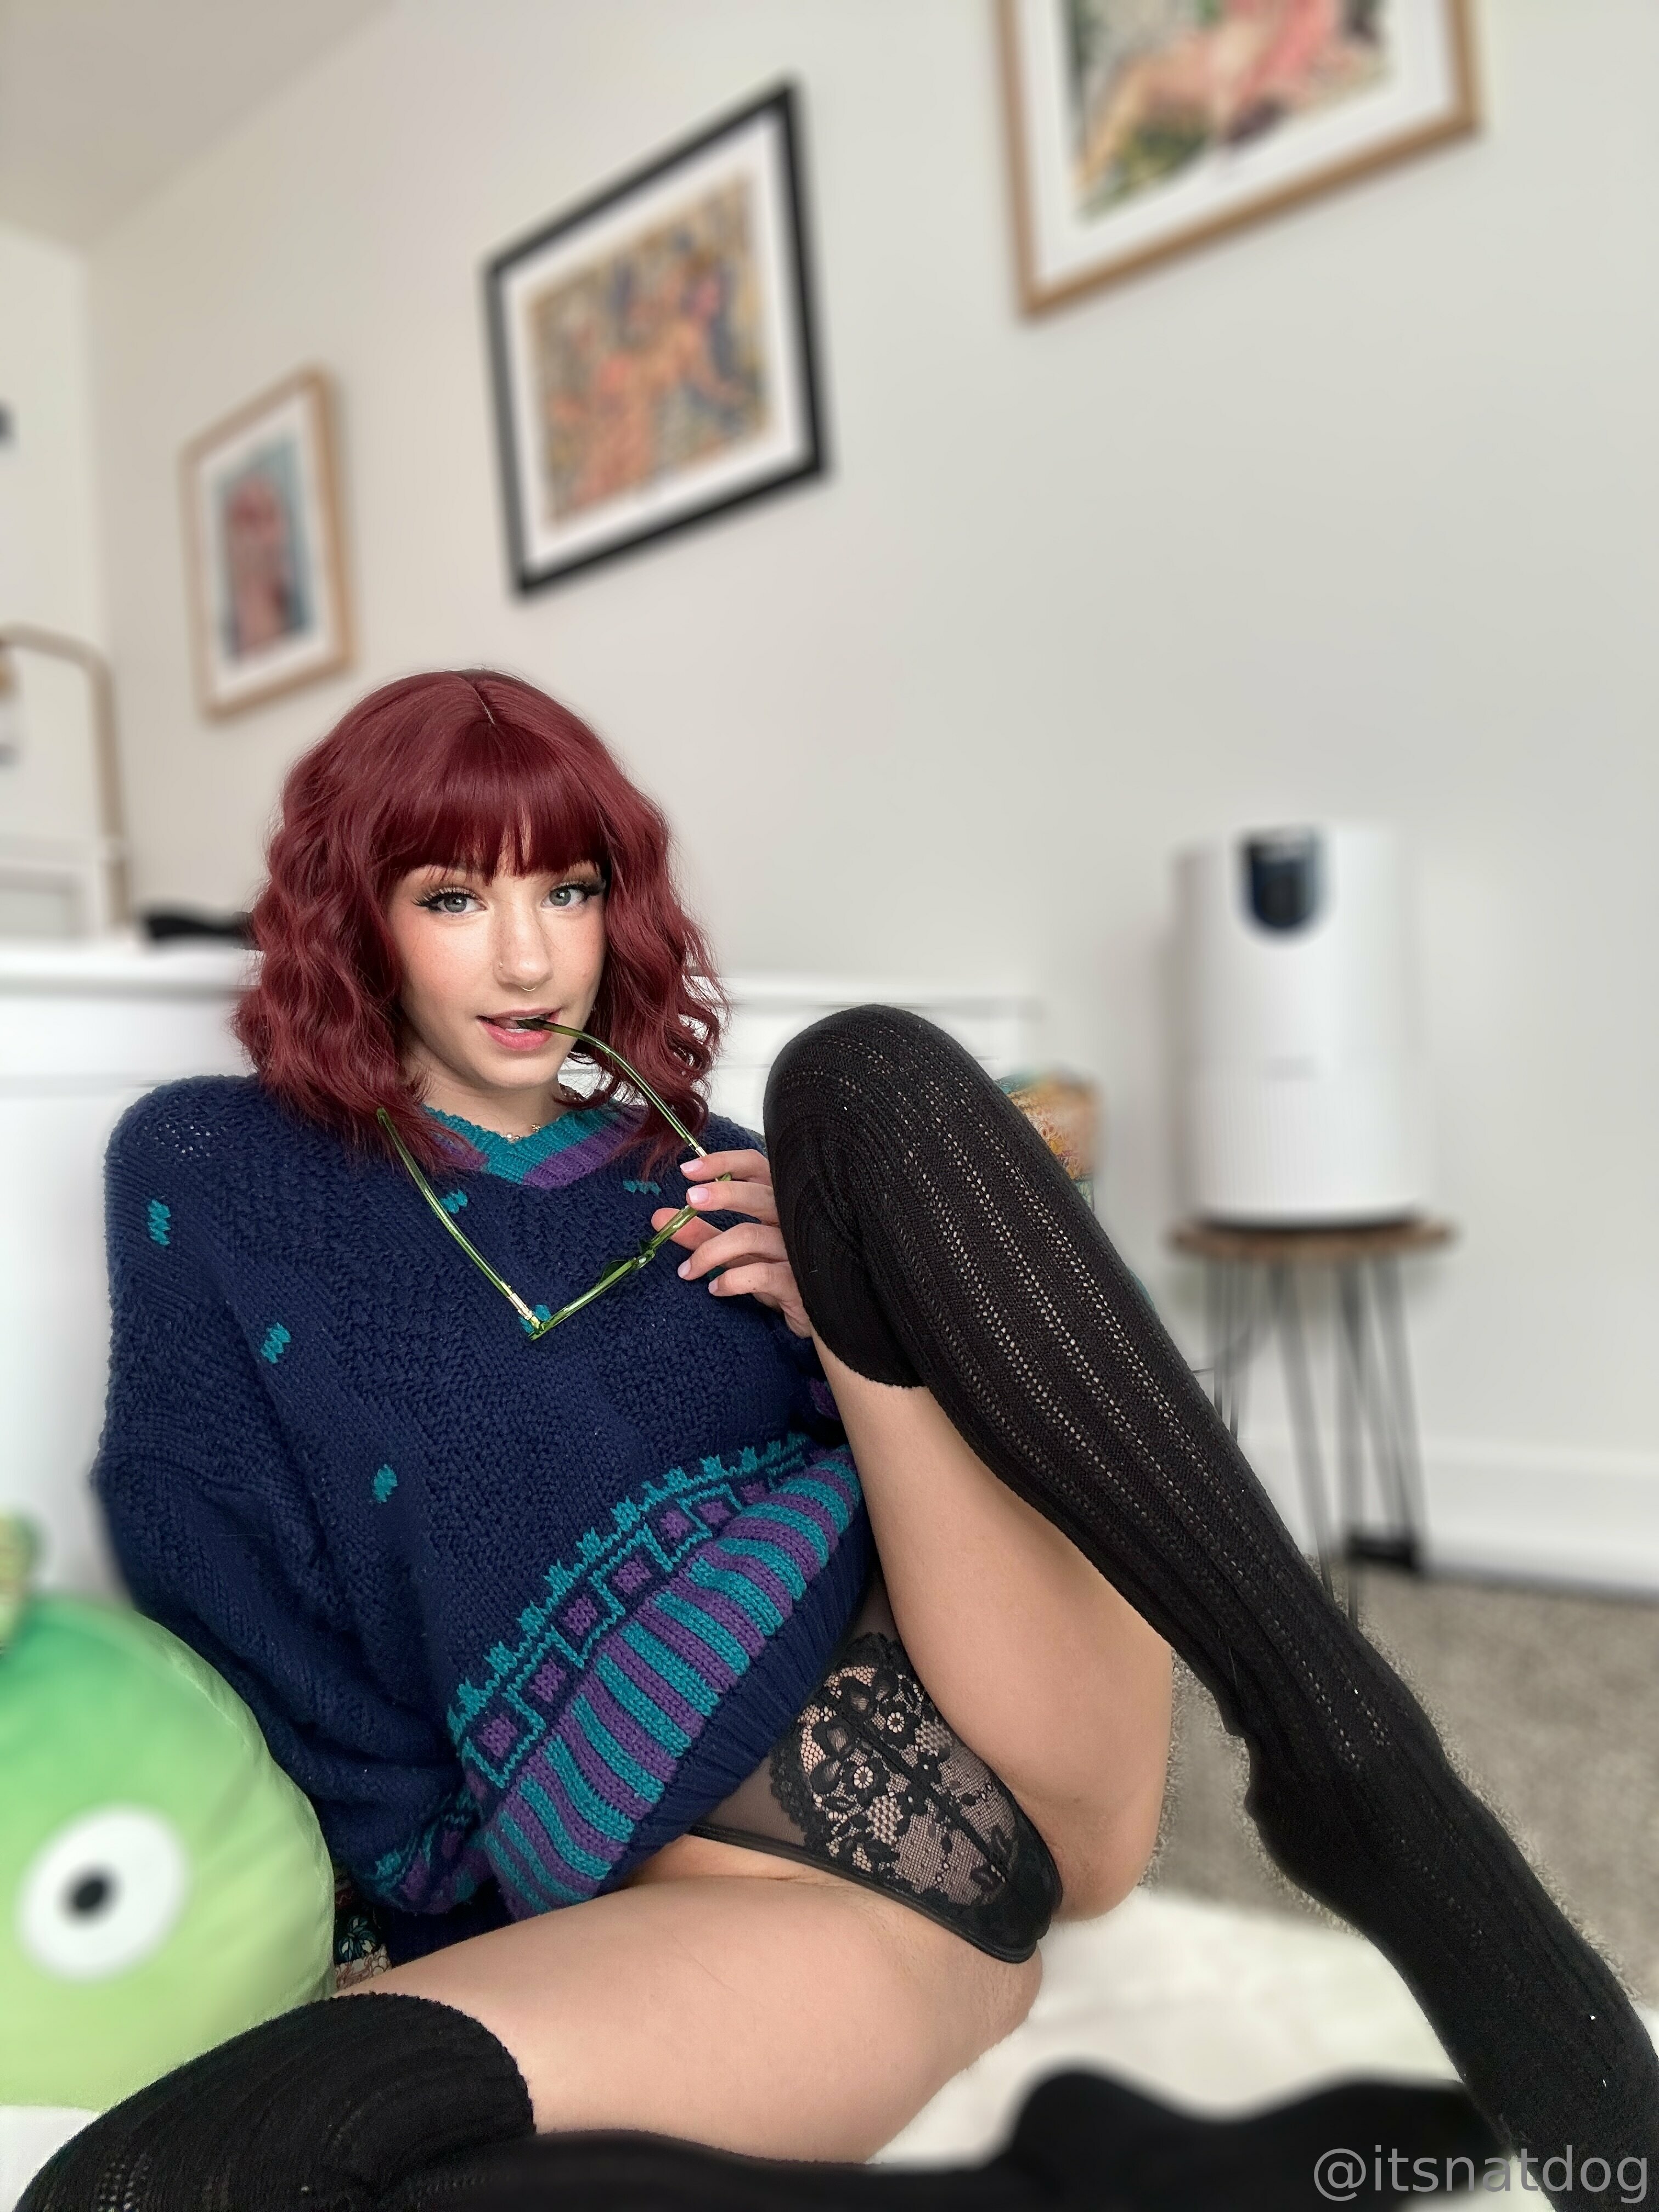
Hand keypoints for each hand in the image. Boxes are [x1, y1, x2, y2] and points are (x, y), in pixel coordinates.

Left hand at [650, 1149, 812, 1337]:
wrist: (820, 1317)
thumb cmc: (778, 1275)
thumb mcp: (738, 1253)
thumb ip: (704, 1234)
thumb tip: (661, 1218)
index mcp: (779, 1203)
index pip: (757, 1167)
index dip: (724, 1163)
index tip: (687, 1171)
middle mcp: (793, 1220)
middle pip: (758, 1194)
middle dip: (721, 1194)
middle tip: (689, 1200)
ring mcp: (799, 1250)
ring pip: (751, 1236)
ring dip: (710, 1251)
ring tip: (687, 1270)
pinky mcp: (800, 1283)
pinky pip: (762, 1274)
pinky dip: (732, 1280)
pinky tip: (715, 1289)